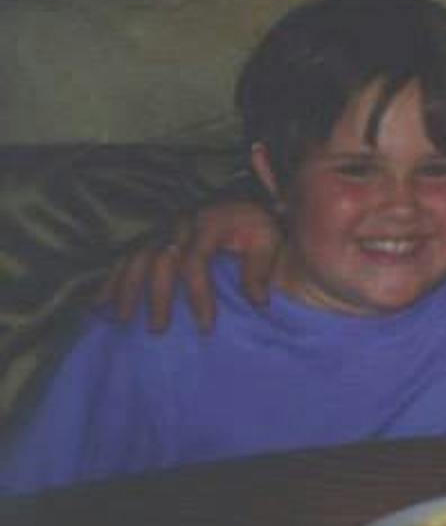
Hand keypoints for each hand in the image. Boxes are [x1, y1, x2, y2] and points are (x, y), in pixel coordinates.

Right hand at [99, 199, 282, 332]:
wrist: (240, 196)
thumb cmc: (254, 222)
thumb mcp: (267, 239)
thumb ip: (260, 269)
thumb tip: (258, 302)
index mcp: (208, 224)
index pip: (196, 264)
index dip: (199, 297)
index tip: (206, 327)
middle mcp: (178, 223)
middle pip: (159, 261)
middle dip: (156, 297)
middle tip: (158, 329)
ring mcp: (160, 225)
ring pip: (134, 256)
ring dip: (125, 288)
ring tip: (121, 318)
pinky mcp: (148, 229)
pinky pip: (123, 253)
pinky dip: (110, 276)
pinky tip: (99, 300)